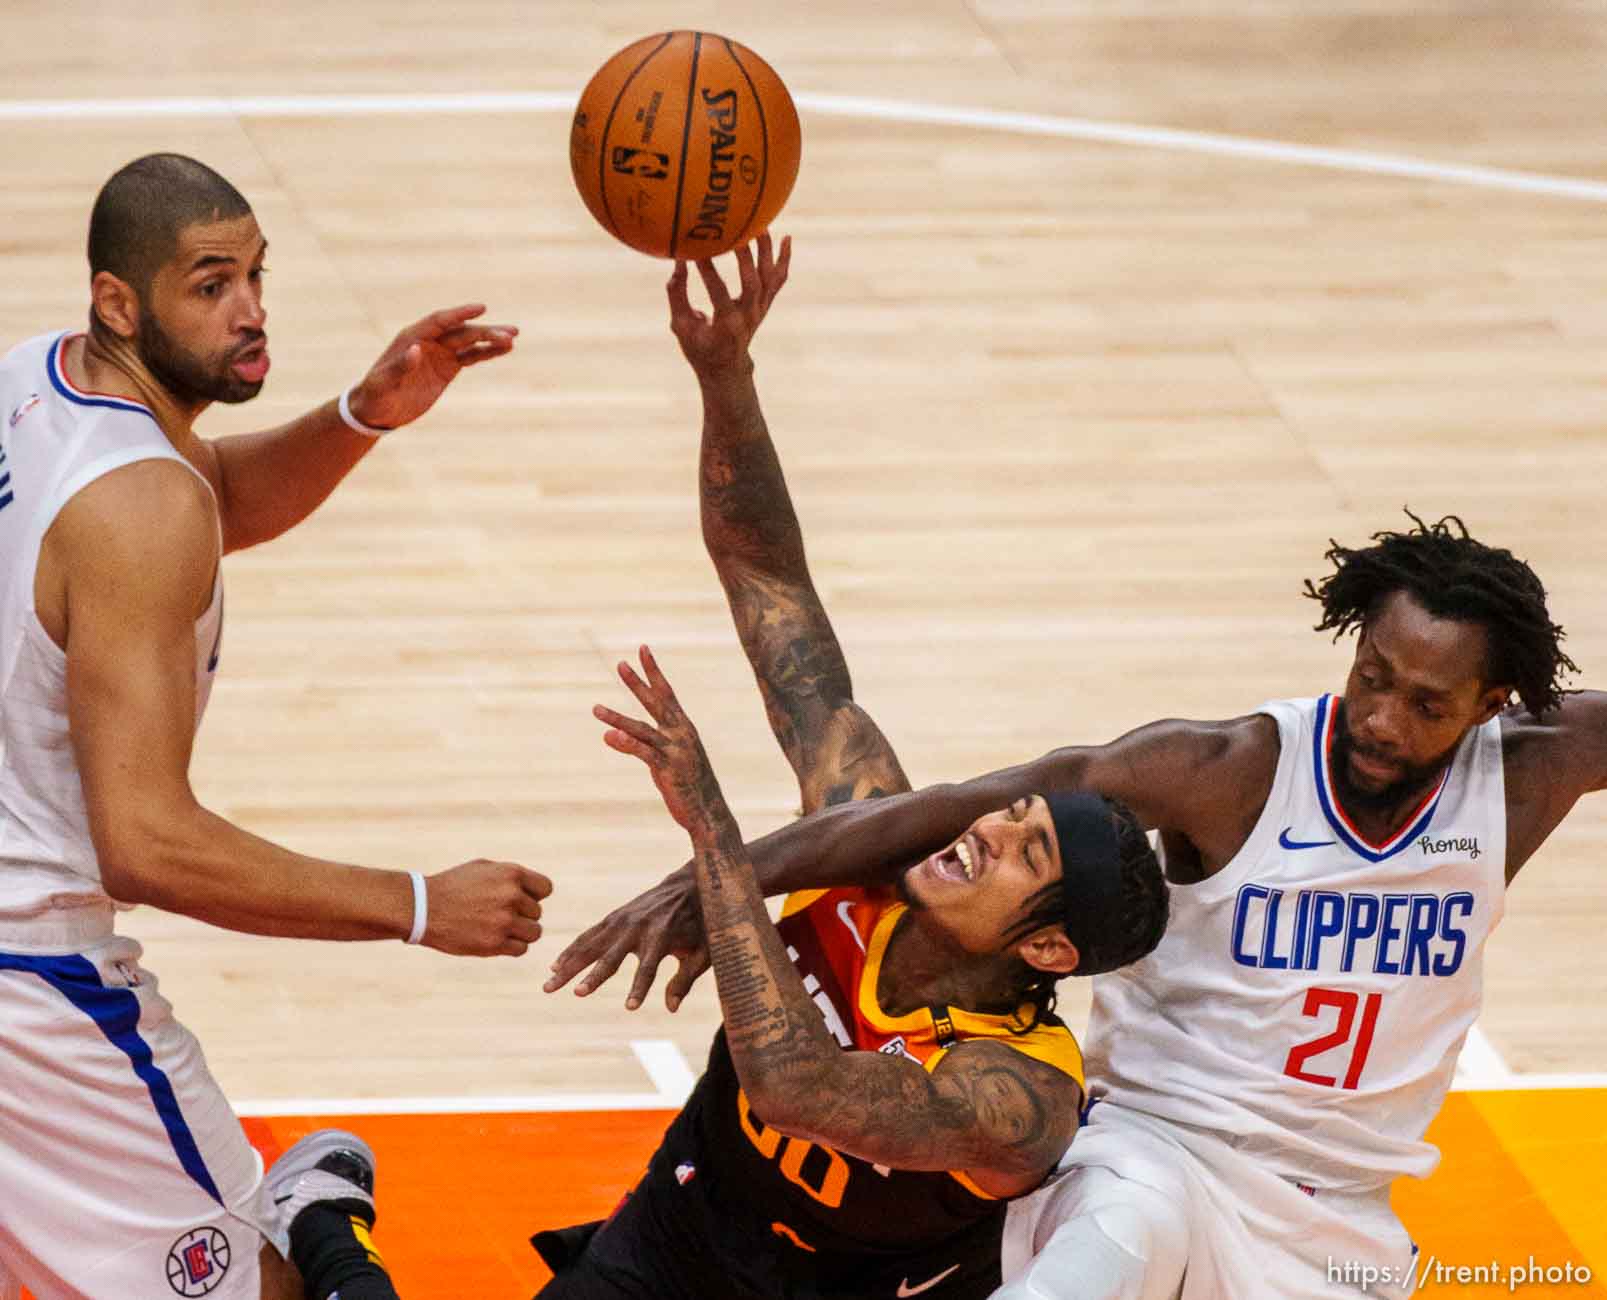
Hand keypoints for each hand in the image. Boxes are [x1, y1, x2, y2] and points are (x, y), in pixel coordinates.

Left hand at [347, 305, 517, 430]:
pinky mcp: (448, 368)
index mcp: (412, 337)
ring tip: (513, 338)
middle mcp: (428, 341)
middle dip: (485, 331)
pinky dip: (487, 353)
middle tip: (509, 333)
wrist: (377, 410)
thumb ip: (399, 366)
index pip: (440, 321)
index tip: (482, 308)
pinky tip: (505, 349)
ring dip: (491, 339)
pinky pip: (471, 357)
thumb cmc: (375, 395)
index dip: (460, 314)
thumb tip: (416, 350)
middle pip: (461, 331)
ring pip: (470, 342)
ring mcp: (440, 354)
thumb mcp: (383, 383)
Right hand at [420, 859, 550, 956]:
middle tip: (498, 915)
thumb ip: (512, 877)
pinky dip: (512, 947)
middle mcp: (511, 896)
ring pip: (534, 932)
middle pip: (537, 912)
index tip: (519, 900)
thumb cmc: (453, 886)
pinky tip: (495, 939)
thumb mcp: (484, 869)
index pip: (545, 889)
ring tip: (500, 928)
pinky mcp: (494, 944)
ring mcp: (504, 921)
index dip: (534, 895)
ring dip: (521, 933)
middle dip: (522, 915)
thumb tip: (536, 889)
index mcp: (511, 874)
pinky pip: (520, 949)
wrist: (423, 908)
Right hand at [543, 867, 710, 1010]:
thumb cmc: (702, 923)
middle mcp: (638, 926)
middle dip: (594, 976)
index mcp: (663, 935)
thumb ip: (685, 980)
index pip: (649, 967)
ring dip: (570, 964)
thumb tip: (670, 1008)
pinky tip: (556, 966)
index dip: (640, 987)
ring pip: (591, 944)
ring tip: (550, 984)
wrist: (691, 883)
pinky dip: (572, 949)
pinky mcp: (615, 916)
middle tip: (576, 994)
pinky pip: (589, 935)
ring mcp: (623, 919)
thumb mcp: (703, 952)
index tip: (630, 1007)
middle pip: (611, 955)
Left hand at [593, 646, 729, 841]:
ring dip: (617, 719)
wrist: (709, 812)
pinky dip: (626, 744)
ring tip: (595, 708)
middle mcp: (681, 734)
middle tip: (620, 664)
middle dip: (637, 683)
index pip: (666, 693)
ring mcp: (675, 751)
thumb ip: (636, 745)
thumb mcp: (661, 761)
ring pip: (642, 729)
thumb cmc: (687, 784)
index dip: (653, 672)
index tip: (642, 650)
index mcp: (683, 728)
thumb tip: (607, 737)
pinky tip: (609, 737)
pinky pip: (644, 753)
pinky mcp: (668, 770)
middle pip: (656, 703)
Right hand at [668, 232, 790, 382]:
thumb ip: (677, 295)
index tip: (694, 251)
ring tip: (759, 225)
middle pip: (753, 282)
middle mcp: (749, 316)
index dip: (707, 270)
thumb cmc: (699, 347)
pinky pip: (779, 279)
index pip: (719, 292)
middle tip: (734, 232)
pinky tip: (787, 238)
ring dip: (766, 250)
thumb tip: (678, 262)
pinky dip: (784, 259)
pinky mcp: (766, 304)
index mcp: (727, 325)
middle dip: (745, 256)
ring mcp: (761, 309)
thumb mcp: (681, 326)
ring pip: (769, 277)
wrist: (726, 366)